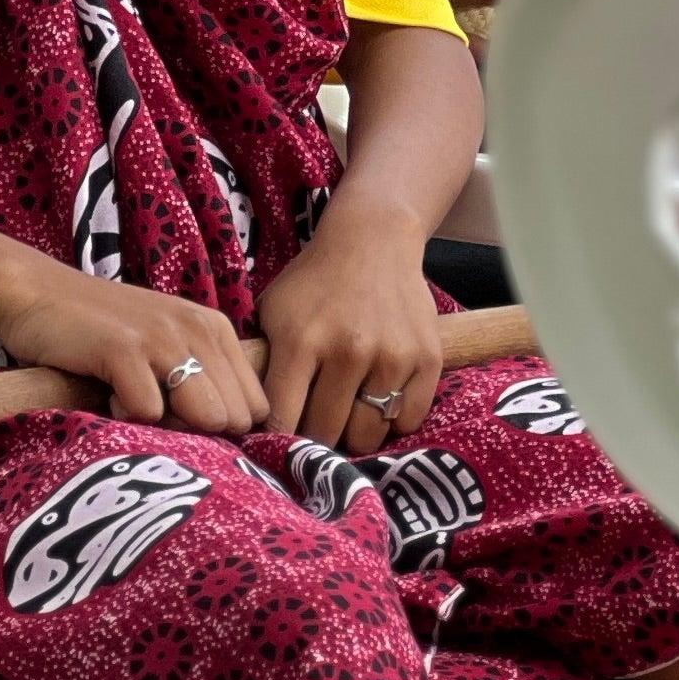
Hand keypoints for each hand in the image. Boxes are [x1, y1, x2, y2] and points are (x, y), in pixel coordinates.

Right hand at [0, 265, 264, 437]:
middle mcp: (199, 329)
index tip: (181, 418)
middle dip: (197, 431)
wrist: (39, 295)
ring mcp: (164, 338)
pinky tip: (106, 391)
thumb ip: (201, 381)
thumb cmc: (103, 331)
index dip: (221, 430)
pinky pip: (148, 412)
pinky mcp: (125, 350)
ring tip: (132, 399)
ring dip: (166, 426)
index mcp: (215, 329)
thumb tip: (229, 440)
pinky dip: (124, 416)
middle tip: (153, 410)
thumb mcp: (166, 347)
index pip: (255, 407)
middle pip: (234, 419)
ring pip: (206, 417)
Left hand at [256, 215, 445, 456]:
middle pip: (325, 434)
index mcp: (301, 341)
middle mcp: (348, 350)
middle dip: (315, 436)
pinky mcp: (427, 358)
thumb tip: (251, 420)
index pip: (282, 421)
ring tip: (349, 411)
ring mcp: (392, 356)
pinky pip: (407, 420)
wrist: (375, 239)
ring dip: (354, 432)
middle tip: (316, 422)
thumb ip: (262, 363)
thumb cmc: (316, 281)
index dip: (276, 438)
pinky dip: (392, 420)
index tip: (279, 440)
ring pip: (366, 436)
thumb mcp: (273, 311)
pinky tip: (380, 399)